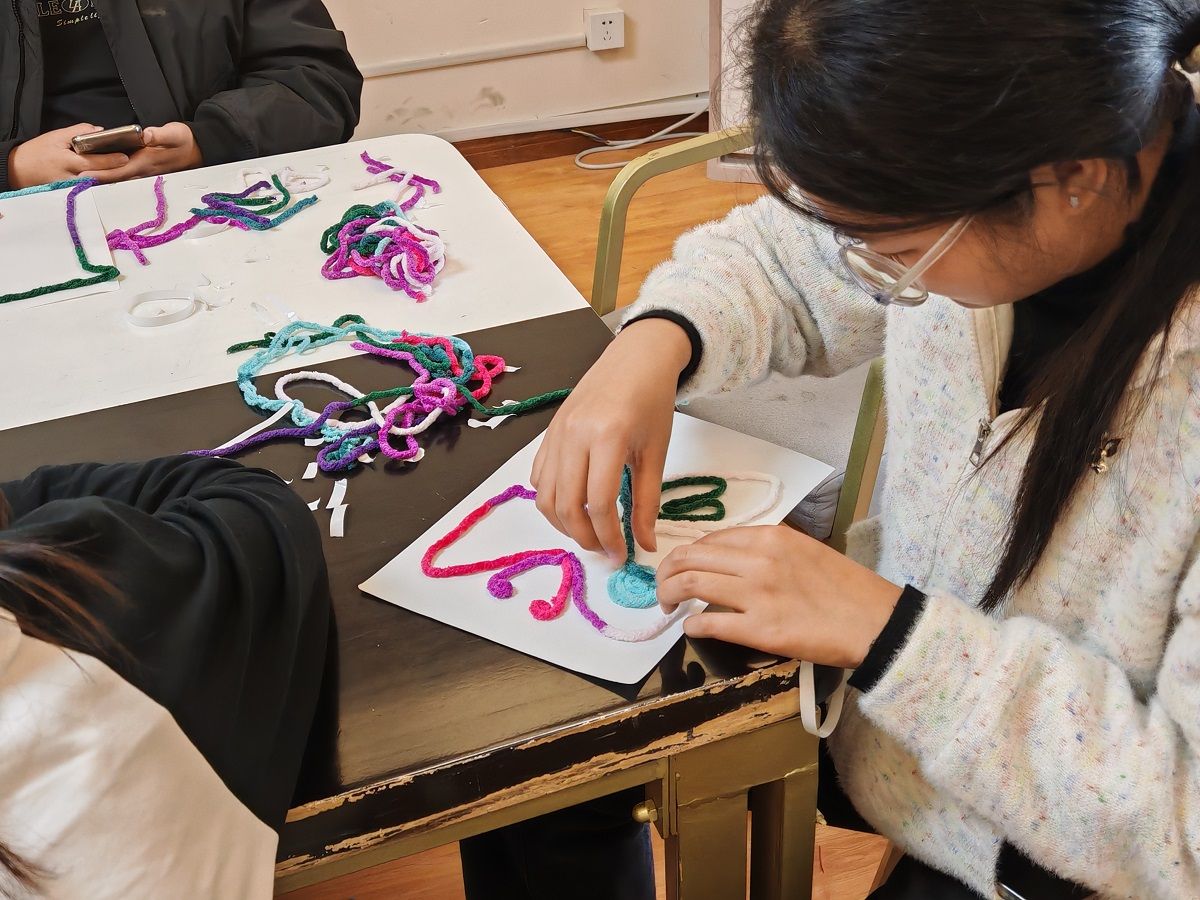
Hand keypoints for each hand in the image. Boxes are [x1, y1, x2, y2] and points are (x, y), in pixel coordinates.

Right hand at [7, 124, 129, 188]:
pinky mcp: (72, 195)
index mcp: (68, 162)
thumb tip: (100, 130)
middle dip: (118, 172)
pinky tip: (113, 181)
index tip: (125, 157)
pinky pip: (90, 191)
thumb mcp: (56, 136)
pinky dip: (102, 186)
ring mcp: (72, 189)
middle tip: (133, 167)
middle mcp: (72, 178)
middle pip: (100, 177)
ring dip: (113, 181)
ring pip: (97, 186)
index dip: (111, 160)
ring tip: (128, 174)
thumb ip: (79, 132)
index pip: (94, 162)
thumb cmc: (38, 152)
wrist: (18, 170)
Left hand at [81, 122, 202, 182]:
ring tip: (79, 179)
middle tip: (72, 181)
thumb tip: (146, 135)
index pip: (120, 169)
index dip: (102, 173)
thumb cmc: (184, 140)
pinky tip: (97, 172)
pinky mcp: (142, 169)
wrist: (197, 149)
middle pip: (115, 178)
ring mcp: (143, 171)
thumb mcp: (174, 133)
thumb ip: (160, 135)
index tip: (85, 175)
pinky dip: (109, 175)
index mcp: (146, 162)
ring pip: (118, 178)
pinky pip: (122, 174)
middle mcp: (142, 170)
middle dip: (95, 179)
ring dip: (100, 179)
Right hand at [531, 318, 691, 559]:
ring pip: (545, 496)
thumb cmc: (652, 401)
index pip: (600, 502)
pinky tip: (574, 506)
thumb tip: (645, 544)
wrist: (636, 358)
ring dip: (563, 523)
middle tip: (605, 550)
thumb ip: (648, 501)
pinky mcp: (548, 433)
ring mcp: (556, 433)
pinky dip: (551, 500)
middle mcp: (574, 435)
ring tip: (588, 532)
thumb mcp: (656, 452)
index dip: (610, 536)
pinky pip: (538, 476)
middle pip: (567, 505)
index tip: (622, 553)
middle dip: (584, 537)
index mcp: (607, 437)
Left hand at [657, 525, 901, 667]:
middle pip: (690, 557)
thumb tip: (730, 561)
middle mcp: (759, 559)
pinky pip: (708, 622)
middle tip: (663, 590)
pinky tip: (691, 628)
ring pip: (690, 584)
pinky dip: (691, 625)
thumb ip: (767, 551)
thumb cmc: (845, 589)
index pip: (710, 539)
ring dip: (669, 595)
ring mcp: (758, 594)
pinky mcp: (760, 629)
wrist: (875, 622)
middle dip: (666, 573)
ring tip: (668, 607)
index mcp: (770, 537)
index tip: (683, 568)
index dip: (688, 554)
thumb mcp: (804, 551)